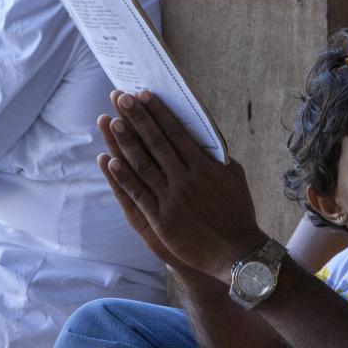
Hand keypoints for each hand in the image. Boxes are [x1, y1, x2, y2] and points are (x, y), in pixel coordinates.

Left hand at [99, 90, 267, 283]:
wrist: (237, 253)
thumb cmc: (238, 212)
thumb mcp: (234, 177)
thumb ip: (216, 156)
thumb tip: (203, 133)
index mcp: (205, 166)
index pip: (176, 131)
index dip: (158, 112)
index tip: (143, 94)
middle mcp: (187, 179)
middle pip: (156, 142)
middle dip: (137, 118)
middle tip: (120, 97)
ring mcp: (172, 199)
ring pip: (143, 164)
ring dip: (125, 142)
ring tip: (110, 122)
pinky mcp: (161, 219)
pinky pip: (138, 193)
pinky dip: (123, 176)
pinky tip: (110, 161)